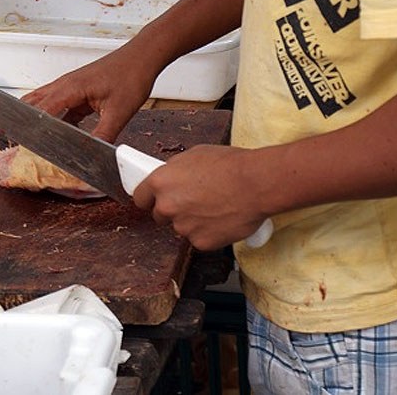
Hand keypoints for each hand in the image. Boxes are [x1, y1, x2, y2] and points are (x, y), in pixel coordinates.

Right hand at [22, 43, 161, 141]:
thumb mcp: (119, 112)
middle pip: (35, 103)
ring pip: (45, 103)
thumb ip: (103, 135)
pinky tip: (60, 134)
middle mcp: (66, 85)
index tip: (24, 143)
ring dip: (38, 119)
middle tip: (19, 141)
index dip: (32, 128)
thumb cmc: (132, 75)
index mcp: (71, 88)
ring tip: (32, 138)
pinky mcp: (79, 91)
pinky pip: (60, 106)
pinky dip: (56, 119)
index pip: (42, 110)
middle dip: (26, 122)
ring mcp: (71, 87)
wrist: (143, 57)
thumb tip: (92, 155)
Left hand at [132, 144, 268, 249]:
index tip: (154, 200)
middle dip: (173, 210)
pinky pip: (200, 239)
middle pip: (160, 215)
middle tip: (193, 201)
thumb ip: (175, 170)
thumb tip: (172, 176)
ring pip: (182, 228)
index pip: (140, 198)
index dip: (149, 199)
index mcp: (161, 182)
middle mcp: (167, 206)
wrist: (257, 183)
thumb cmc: (231, 165)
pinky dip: (210, 233)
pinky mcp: (201, 242)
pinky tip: (222, 219)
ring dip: (193, 221)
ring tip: (215, 207)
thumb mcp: (194, 155)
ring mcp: (183, 226)